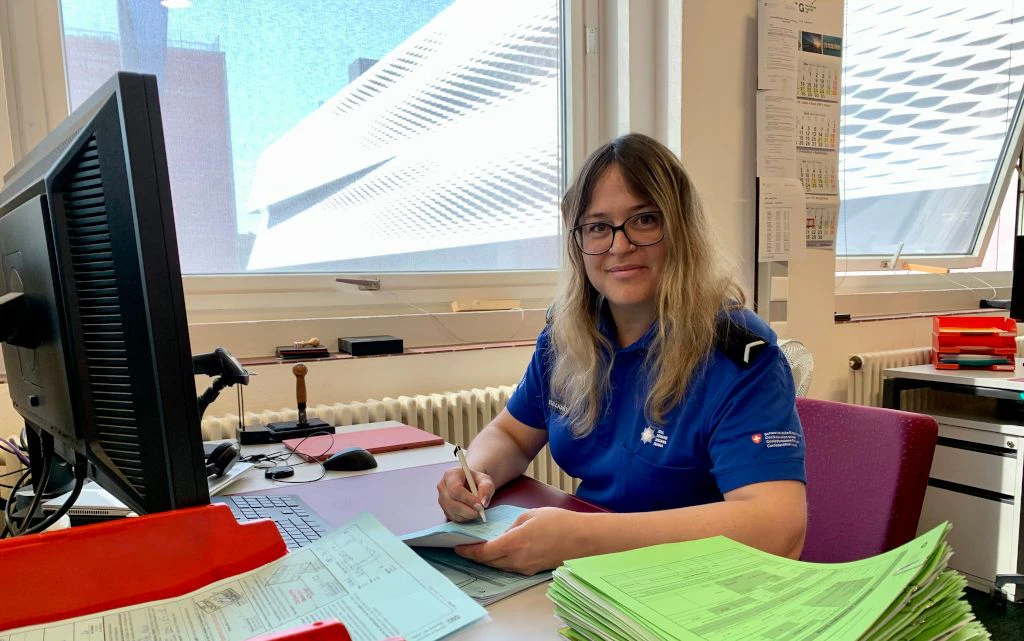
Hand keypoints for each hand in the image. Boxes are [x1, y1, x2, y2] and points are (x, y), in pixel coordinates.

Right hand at [437, 466, 494, 521]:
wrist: (470, 483)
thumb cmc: (477, 480)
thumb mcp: (485, 480)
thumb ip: (486, 488)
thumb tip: (483, 503)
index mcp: (451, 475)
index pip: (455, 490)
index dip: (468, 499)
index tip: (480, 504)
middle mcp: (442, 487)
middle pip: (452, 503)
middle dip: (468, 510)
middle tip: (481, 511)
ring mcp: (441, 499)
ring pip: (453, 512)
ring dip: (468, 515)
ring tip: (478, 510)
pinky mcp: (445, 509)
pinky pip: (454, 517)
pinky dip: (465, 518)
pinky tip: (471, 511)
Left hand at [455, 507, 584, 575]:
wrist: (583, 540)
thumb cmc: (559, 523)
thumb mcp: (530, 515)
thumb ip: (512, 526)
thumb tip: (504, 534)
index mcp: (514, 543)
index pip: (484, 552)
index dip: (468, 551)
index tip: (457, 546)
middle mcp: (517, 560)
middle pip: (488, 561)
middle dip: (474, 555)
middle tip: (464, 547)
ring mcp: (525, 567)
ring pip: (499, 565)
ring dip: (487, 559)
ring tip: (479, 549)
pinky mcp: (533, 570)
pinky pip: (511, 567)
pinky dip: (501, 560)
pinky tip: (500, 552)